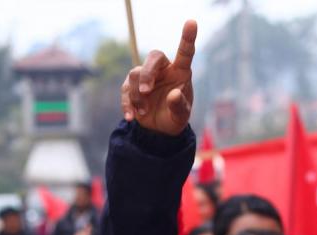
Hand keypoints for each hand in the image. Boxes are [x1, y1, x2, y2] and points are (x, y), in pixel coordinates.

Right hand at [120, 19, 195, 135]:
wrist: (160, 130)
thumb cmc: (175, 116)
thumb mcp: (181, 116)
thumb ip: (179, 106)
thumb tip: (174, 95)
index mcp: (180, 72)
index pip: (185, 52)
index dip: (188, 37)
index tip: (191, 23)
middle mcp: (163, 70)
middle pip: (153, 57)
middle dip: (148, 73)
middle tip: (147, 91)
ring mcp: (146, 77)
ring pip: (135, 74)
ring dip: (138, 95)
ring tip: (144, 112)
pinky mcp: (132, 87)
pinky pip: (125, 90)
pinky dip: (127, 103)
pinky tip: (131, 116)